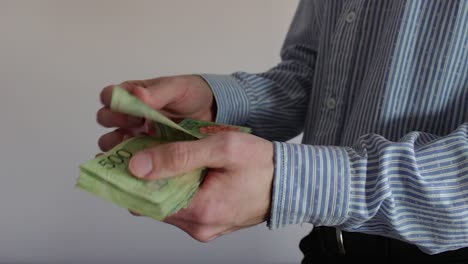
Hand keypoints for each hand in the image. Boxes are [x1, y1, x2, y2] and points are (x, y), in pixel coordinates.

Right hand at [97, 75, 214, 151]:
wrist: (216, 114)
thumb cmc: (195, 95)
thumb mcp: (178, 88)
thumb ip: (158, 91)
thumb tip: (136, 94)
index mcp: (135, 96)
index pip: (111, 96)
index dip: (111, 101)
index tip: (119, 105)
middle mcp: (132, 116)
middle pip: (107, 119)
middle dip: (113, 122)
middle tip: (130, 125)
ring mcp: (139, 136)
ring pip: (115, 141)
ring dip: (117, 144)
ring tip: (129, 146)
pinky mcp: (150, 154)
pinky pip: (132, 159)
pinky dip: (129, 162)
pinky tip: (134, 165)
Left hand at [128, 132, 273, 241]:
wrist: (290, 182)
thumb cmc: (263, 164)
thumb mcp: (222, 148)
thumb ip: (179, 155)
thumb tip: (139, 165)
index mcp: (202, 211)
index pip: (147, 200)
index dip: (132, 178)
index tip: (126, 156)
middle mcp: (199, 227)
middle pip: (154, 205)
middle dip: (146, 179)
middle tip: (147, 150)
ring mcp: (204, 228)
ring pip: (166, 206)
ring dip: (162, 182)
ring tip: (166, 156)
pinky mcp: (208, 223)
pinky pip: (181, 207)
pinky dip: (176, 189)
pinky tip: (182, 169)